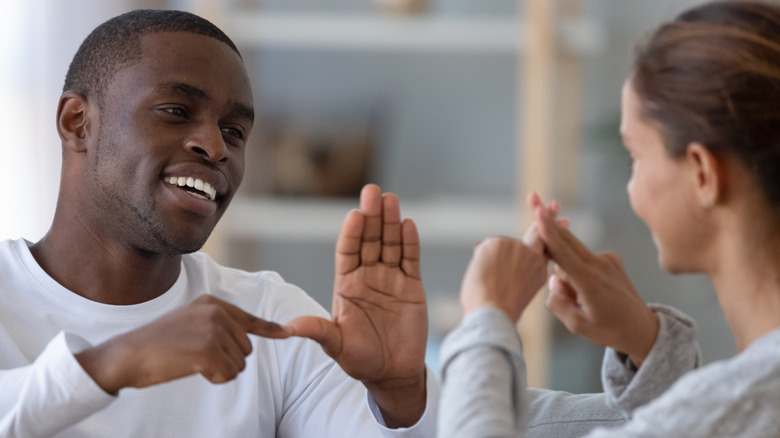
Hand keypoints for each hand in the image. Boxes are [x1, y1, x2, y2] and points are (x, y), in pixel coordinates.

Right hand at [76, 295, 292, 393]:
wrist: (128, 355)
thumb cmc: (156, 344)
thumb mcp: (189, 323)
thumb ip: (217, 325)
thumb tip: (246, 338)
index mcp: (212, 303)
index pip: (248, 319)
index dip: (269, 329)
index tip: (287, 333)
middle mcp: (216, 312)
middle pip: (245, 348)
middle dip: (227, 360)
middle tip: (196, 358)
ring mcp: (214, 330)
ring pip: (239, 364)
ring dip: (220, 371)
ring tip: (191, 362)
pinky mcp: (209, 350)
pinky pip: (228, 374)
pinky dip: (214, 379)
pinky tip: (193, 370)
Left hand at [287, 184, 426, 427]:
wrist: (393, 374)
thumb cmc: (360, 360)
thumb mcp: (336, 346)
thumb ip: (318, 331)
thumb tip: (289, 327)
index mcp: (346, 285)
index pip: (347, 252)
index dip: (351, 234)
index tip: (354, 215)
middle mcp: (367, 276)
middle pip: (369, 240)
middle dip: (371, 217)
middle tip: (373, 191)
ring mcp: (390, 279)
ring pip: (390, 244)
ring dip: (390, 222)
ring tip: (390, 200)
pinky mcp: (412, 286)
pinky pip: (411, 259)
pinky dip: (410, 242)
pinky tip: (407, 224)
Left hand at [459, 194, 563, 321]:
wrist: (494, 313)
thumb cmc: (499, 311)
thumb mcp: (515, 292)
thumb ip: (512, 271)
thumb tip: (489, 254)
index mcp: (539, 272)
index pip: (547, 248)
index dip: (552, 233)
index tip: (562, 219)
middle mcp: (533, 256)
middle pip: (537, 232)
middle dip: (546, 216)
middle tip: (555, 203)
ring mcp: (517, 248)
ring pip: (499, 248)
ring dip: (490, 263)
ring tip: (488, 283)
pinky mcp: (499, 242)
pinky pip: (484, 249)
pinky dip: (479, 263)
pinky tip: (482, 276)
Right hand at [531, 195, 658, 366]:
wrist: (643, 329)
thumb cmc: (608, 330)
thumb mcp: (576, 325)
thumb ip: (557, 301)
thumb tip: (553, 278)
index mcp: (589, 281)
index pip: (562, 251)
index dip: (547, 230)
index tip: (539, 210)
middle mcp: (599, 264)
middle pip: (565, 239)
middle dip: (548, 222)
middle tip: (533, 197)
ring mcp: (608, 259)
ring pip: (572, 251)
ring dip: (563, 263)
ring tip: (580, 298)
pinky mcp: (612, 259)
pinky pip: (583, 258)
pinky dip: (576, 268)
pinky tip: (589, 292)